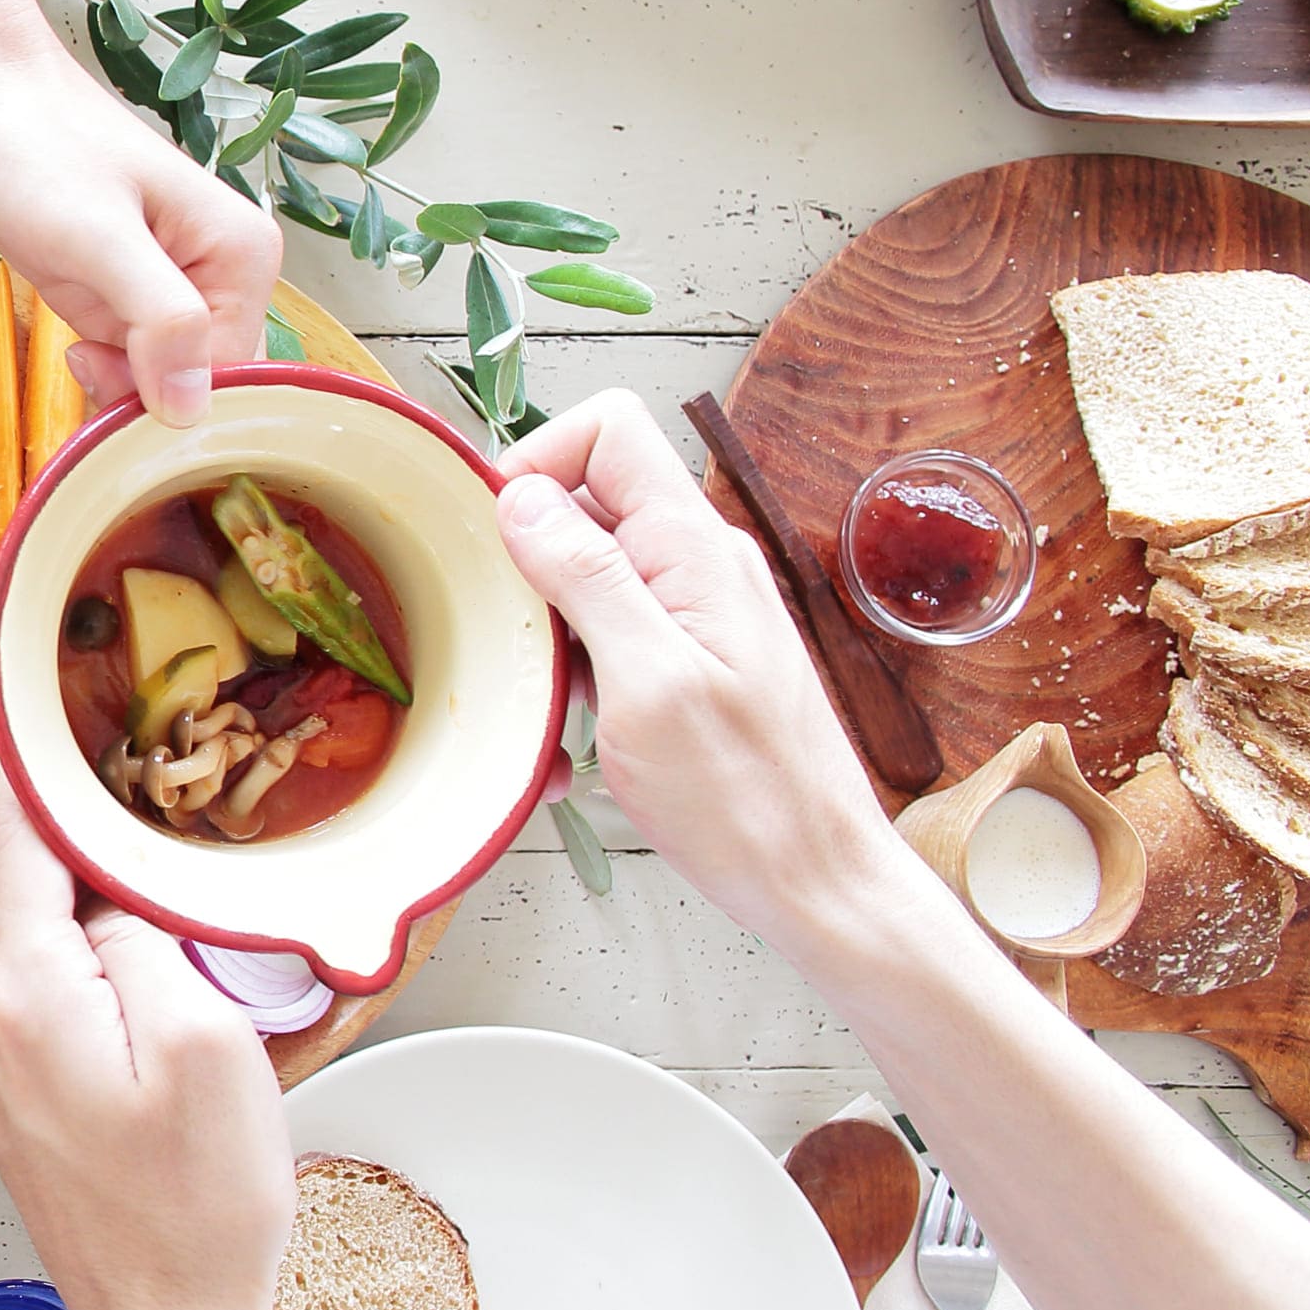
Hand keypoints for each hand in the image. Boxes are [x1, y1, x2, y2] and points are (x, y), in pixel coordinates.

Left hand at [0, 57, 279, 428]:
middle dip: (149, 399)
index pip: (233, 376)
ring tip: (75, 353)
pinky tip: (72, 348)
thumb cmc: (33, 148)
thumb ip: (160, 319)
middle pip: (209, 385)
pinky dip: (108, 373)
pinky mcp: (130, 293)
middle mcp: (225, 274)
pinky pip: (138, 363)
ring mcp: (177, 286)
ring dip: (123, 389)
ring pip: (171, 383)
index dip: (173, 401)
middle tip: (83, 363)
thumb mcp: (97, 238)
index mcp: (243, 256)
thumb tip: (194, 407)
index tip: (107, 382)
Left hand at [0, 801, 293, 1309]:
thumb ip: (144, 942)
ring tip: (117, 858)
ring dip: (25, 869)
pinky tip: (104, 936)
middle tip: (107, 790)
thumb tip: (105, 891)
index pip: (12, 837)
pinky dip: (30, 928)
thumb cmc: (201, 1204)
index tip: (89, 719)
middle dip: (20, 807)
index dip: (52, 771)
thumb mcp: (208, 1049)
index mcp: (26, 993)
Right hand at [492, 395, 896, 938]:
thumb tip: (525, 497)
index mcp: (697, 550)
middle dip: (528, 560)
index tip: (496, 537)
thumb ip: (590, 579)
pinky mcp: (689, 658)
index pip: (611, 430)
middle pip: (586, 501)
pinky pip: (609, 632)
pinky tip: (571, 736)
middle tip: (512, 642)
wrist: (813, 879)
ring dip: (546, 628)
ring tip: (544, 704)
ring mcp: (697, 611)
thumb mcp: (648, 685)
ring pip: (588, 572)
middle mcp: (700, 564)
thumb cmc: (746, 800)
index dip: (539, 462)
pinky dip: (574, 672)